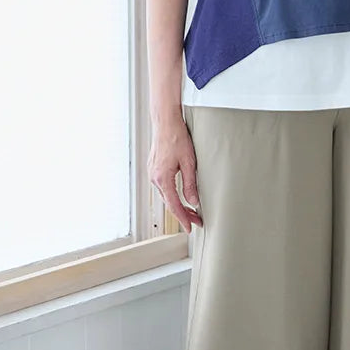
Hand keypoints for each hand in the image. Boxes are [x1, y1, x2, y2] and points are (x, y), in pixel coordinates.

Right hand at [148, 115, 202, 231]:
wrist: (165, 122)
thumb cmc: (177, 137)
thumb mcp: (189, 163)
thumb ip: (190, 184)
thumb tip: (193, 202)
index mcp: (163, 178)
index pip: (174, 205)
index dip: (183, 218)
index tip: (190, 227)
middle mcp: (154, 178)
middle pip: (169, 202)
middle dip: (183, 213)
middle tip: (197, 221)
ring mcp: (152, 173)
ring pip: (166, 195)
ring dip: (178, 204)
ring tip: (191, 210)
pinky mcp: (154, 168)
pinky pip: (163, 187)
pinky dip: (172, 194)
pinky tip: (180, 195)